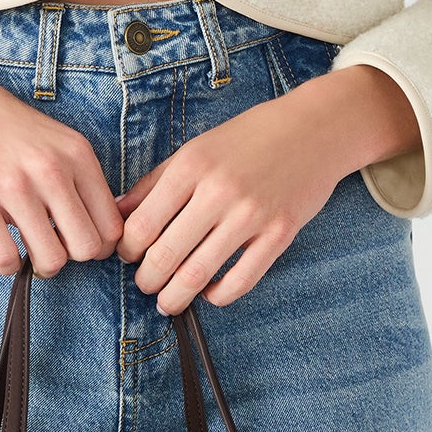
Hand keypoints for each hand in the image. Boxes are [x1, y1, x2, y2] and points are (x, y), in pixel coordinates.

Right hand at [0, 30, 124, 276]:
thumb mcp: (52, 139)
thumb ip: (76, 178)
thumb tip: (93, 231)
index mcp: (77, 153)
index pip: (111, 224)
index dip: (98, 244)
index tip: (77, 242)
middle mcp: (51, 169)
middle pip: (88, 248)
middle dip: (71, 257)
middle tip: (51, 248)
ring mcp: (14, 184)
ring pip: (52, 260)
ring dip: (39, 266)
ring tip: (27, 251)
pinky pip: (6, 258)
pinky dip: (7, 266)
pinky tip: (2, 251)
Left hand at [114, 65, 420, 313]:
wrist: (315, 129)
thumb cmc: (250, 137)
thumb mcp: (196, 149)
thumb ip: (154, 183)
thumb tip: (116, 212)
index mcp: (192, 167)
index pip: (143, 225)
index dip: (127, 250)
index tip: (126, 256)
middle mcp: (219, 192)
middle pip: (165, 256)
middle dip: (147, 280)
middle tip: (144, 284)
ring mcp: (252, 216)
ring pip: (198, 275)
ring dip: (175, 297)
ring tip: (167, 301)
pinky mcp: (280, 235)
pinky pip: (241, 281)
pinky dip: (217, 295)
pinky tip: (208, 292)